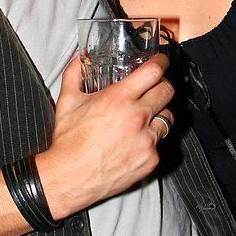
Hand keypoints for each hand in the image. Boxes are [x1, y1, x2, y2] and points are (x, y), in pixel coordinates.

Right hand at [36, 53, 173, 218]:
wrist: (70, 176)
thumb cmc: (69, 141)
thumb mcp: (68, 100)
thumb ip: (74, 73)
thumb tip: (79, 59)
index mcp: (119, 99)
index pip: (154, 72)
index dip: (161, 62)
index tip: (160, 62)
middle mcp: (136, 117)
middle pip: (167, 90)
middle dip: (162, 84)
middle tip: (154, 86)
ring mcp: (146, 140)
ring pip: (168, 117)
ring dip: (158, 112)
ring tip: (144, 116)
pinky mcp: (150, 159)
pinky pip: (159, 142)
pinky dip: (150, 138)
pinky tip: (136, 139)